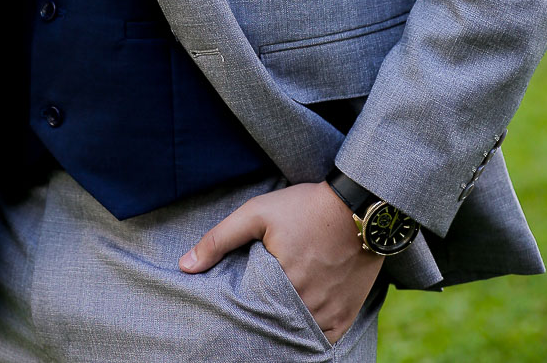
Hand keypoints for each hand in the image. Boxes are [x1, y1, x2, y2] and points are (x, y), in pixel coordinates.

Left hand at [178, 180, 383, 343]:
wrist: (360, 206)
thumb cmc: (305, 207)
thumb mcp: (257, 213)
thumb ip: (220, 239)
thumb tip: (186, 266)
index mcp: (281, 284)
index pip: (250, 316)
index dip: (240, 315)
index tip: (233, 312)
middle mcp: (306, 305)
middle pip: (274, 328)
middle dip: (262, 324)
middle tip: (251, 319)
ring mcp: (329, 313)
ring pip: (299, 336)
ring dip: (285, 330)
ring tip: (272, 319)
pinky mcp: (348, 314)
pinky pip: (325, 340)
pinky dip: (311, 336)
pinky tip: (298, 326)